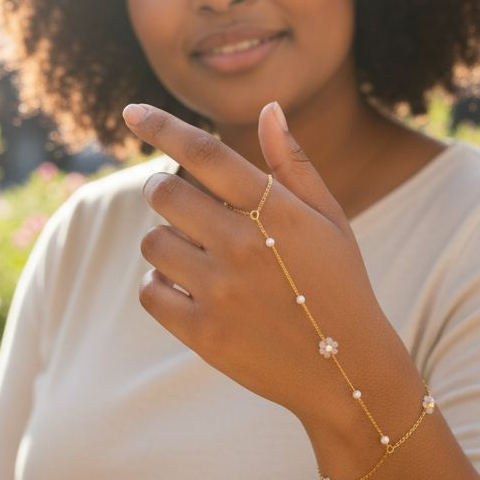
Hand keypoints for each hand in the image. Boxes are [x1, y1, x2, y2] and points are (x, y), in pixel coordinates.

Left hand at [122, 101, 386, 423]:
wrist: (347, 370)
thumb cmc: (340, 288)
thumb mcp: (330, 222)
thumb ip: (294, 166)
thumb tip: (268, 110)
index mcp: (276, 212)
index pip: (204, 153)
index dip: (161, 126)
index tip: (132, 112)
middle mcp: (243, 246)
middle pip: (164, 194)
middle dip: (163, 191)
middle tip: (178, 205)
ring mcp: (221, 292)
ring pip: (153, 244)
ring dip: (164, 243)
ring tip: (193, 257)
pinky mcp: (204, 333)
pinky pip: (150, 293)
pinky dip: (159, 286)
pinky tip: (184, 289)